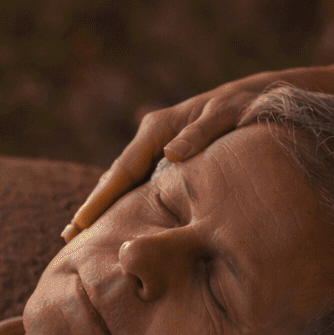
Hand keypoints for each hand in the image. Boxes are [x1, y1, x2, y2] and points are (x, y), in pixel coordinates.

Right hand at [61, 70, 287, 240]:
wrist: (266, 96)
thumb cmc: (249, 107)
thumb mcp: (229, 114)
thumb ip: (202, 132)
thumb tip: (172, 154)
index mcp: (161, 128)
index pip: (123, 169)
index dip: (102, 199)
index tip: (82, 223)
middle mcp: (154, 137)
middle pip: (115, 177)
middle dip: (92, 207)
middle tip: (67, 238)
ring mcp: (160, 147)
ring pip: (125, 181)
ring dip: (104, 206)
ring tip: (80, 235)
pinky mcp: (170, 158)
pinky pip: (141, 182)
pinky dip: (125, 201)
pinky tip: (116, 221)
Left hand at [62, 58, 333, 241]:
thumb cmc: (282, 155)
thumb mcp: (240, 191)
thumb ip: (209, 219)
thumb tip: (179, 269)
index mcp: (184, 146)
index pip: (134, 176)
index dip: (103, 203)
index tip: (70, 236)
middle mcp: (194, 123)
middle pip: (138, 151)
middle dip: (109, 186)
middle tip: (81, 223)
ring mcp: (223, 105)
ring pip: (176, 125)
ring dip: (147, 156)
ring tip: (113, 190)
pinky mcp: (257, 95)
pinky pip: (225, 112)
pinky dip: (201, 129)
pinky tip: (182, 150)